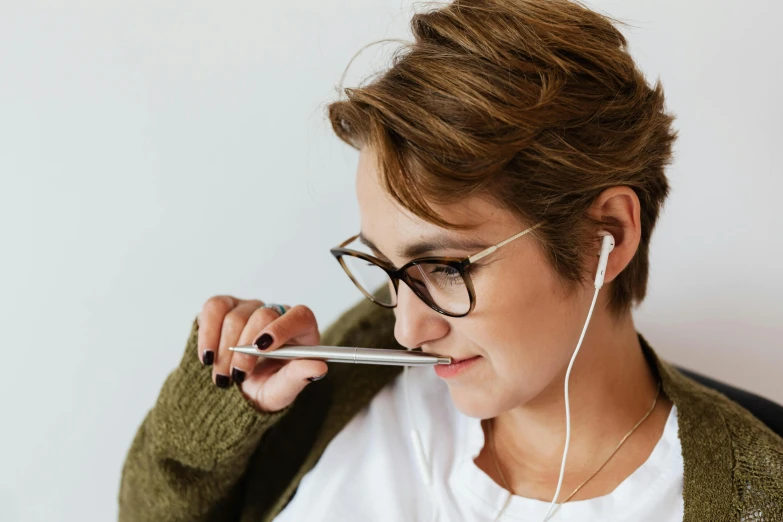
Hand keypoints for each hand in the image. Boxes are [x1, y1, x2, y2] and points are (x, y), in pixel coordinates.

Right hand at [196, 295, 327, 411]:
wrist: (240, 391)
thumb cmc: (268, 386)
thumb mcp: (282, 390)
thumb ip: (298, 378)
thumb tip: (319, 368)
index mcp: (301, 329)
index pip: (299, 316)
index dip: (281, 328)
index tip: (261, 348)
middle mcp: (277, 312)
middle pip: (262, 315)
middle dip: (246, 350)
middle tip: (237, 376)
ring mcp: (250, 307)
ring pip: (234, 316)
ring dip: (224, 351)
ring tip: (223, 378)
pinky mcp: (225, 307)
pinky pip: (212, 309)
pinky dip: (206, 334)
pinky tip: (207, 356)